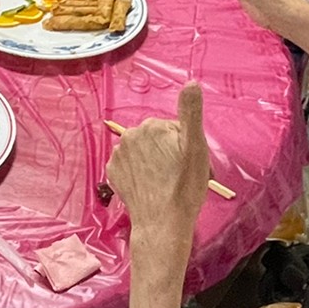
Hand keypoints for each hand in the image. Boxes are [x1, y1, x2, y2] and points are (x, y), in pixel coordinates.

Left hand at [107, 83, 210, 275]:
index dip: (186, 146)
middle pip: (157, 139)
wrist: (162, 224)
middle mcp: (130, 135)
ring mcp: (119, 155)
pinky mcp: (113, 173)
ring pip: (144, 152)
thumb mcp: (195, 149)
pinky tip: (152, 186)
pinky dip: (141, 173)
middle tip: (182, 175)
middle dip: (170, 153)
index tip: (191, 164)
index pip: (175, 129)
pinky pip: (131, 166)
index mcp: (152, 126)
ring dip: (156, 163)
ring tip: (168, 183)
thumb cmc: (183, 188)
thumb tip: (191, 83)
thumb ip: (191, 113)